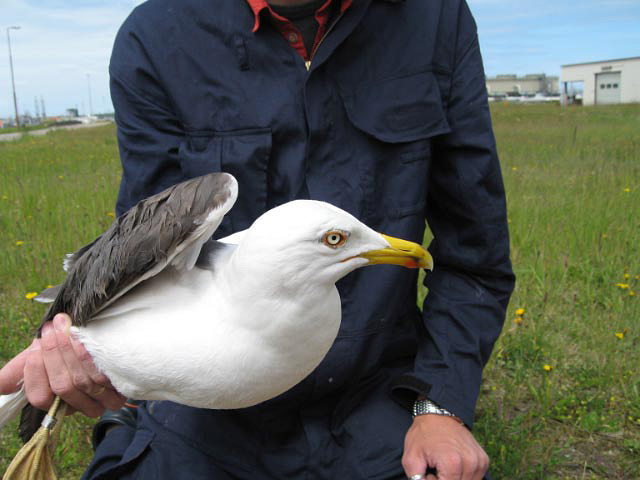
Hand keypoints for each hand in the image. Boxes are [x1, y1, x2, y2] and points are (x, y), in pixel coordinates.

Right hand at [0, 313, 125, 416]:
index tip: (35, 346)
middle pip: (63, 386)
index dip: (36, 372)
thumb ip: (19, 370)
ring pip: (83, 380)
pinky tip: (84, 339)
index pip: (40, 398)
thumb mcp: (38, 358)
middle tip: (51, 329)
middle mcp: (77, 406)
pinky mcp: (118, 390)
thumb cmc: (63, 353)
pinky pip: (104, 375)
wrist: (97, 343)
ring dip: (72, 352)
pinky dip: (92, 356)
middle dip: (55, 355)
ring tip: (65, 328)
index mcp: (55, 400)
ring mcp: (99, 400)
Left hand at [402, 414, 488, 479]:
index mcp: (453, 463)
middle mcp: (470, 463)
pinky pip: (475, 478)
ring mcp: (479, 462)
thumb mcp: (411, 458)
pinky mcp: (484, 460)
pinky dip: (463, 477)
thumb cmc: (423, 434)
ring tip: (444, 467)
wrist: (438, 413)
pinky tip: (453, 466)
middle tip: (435, 470)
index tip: (429, 472)